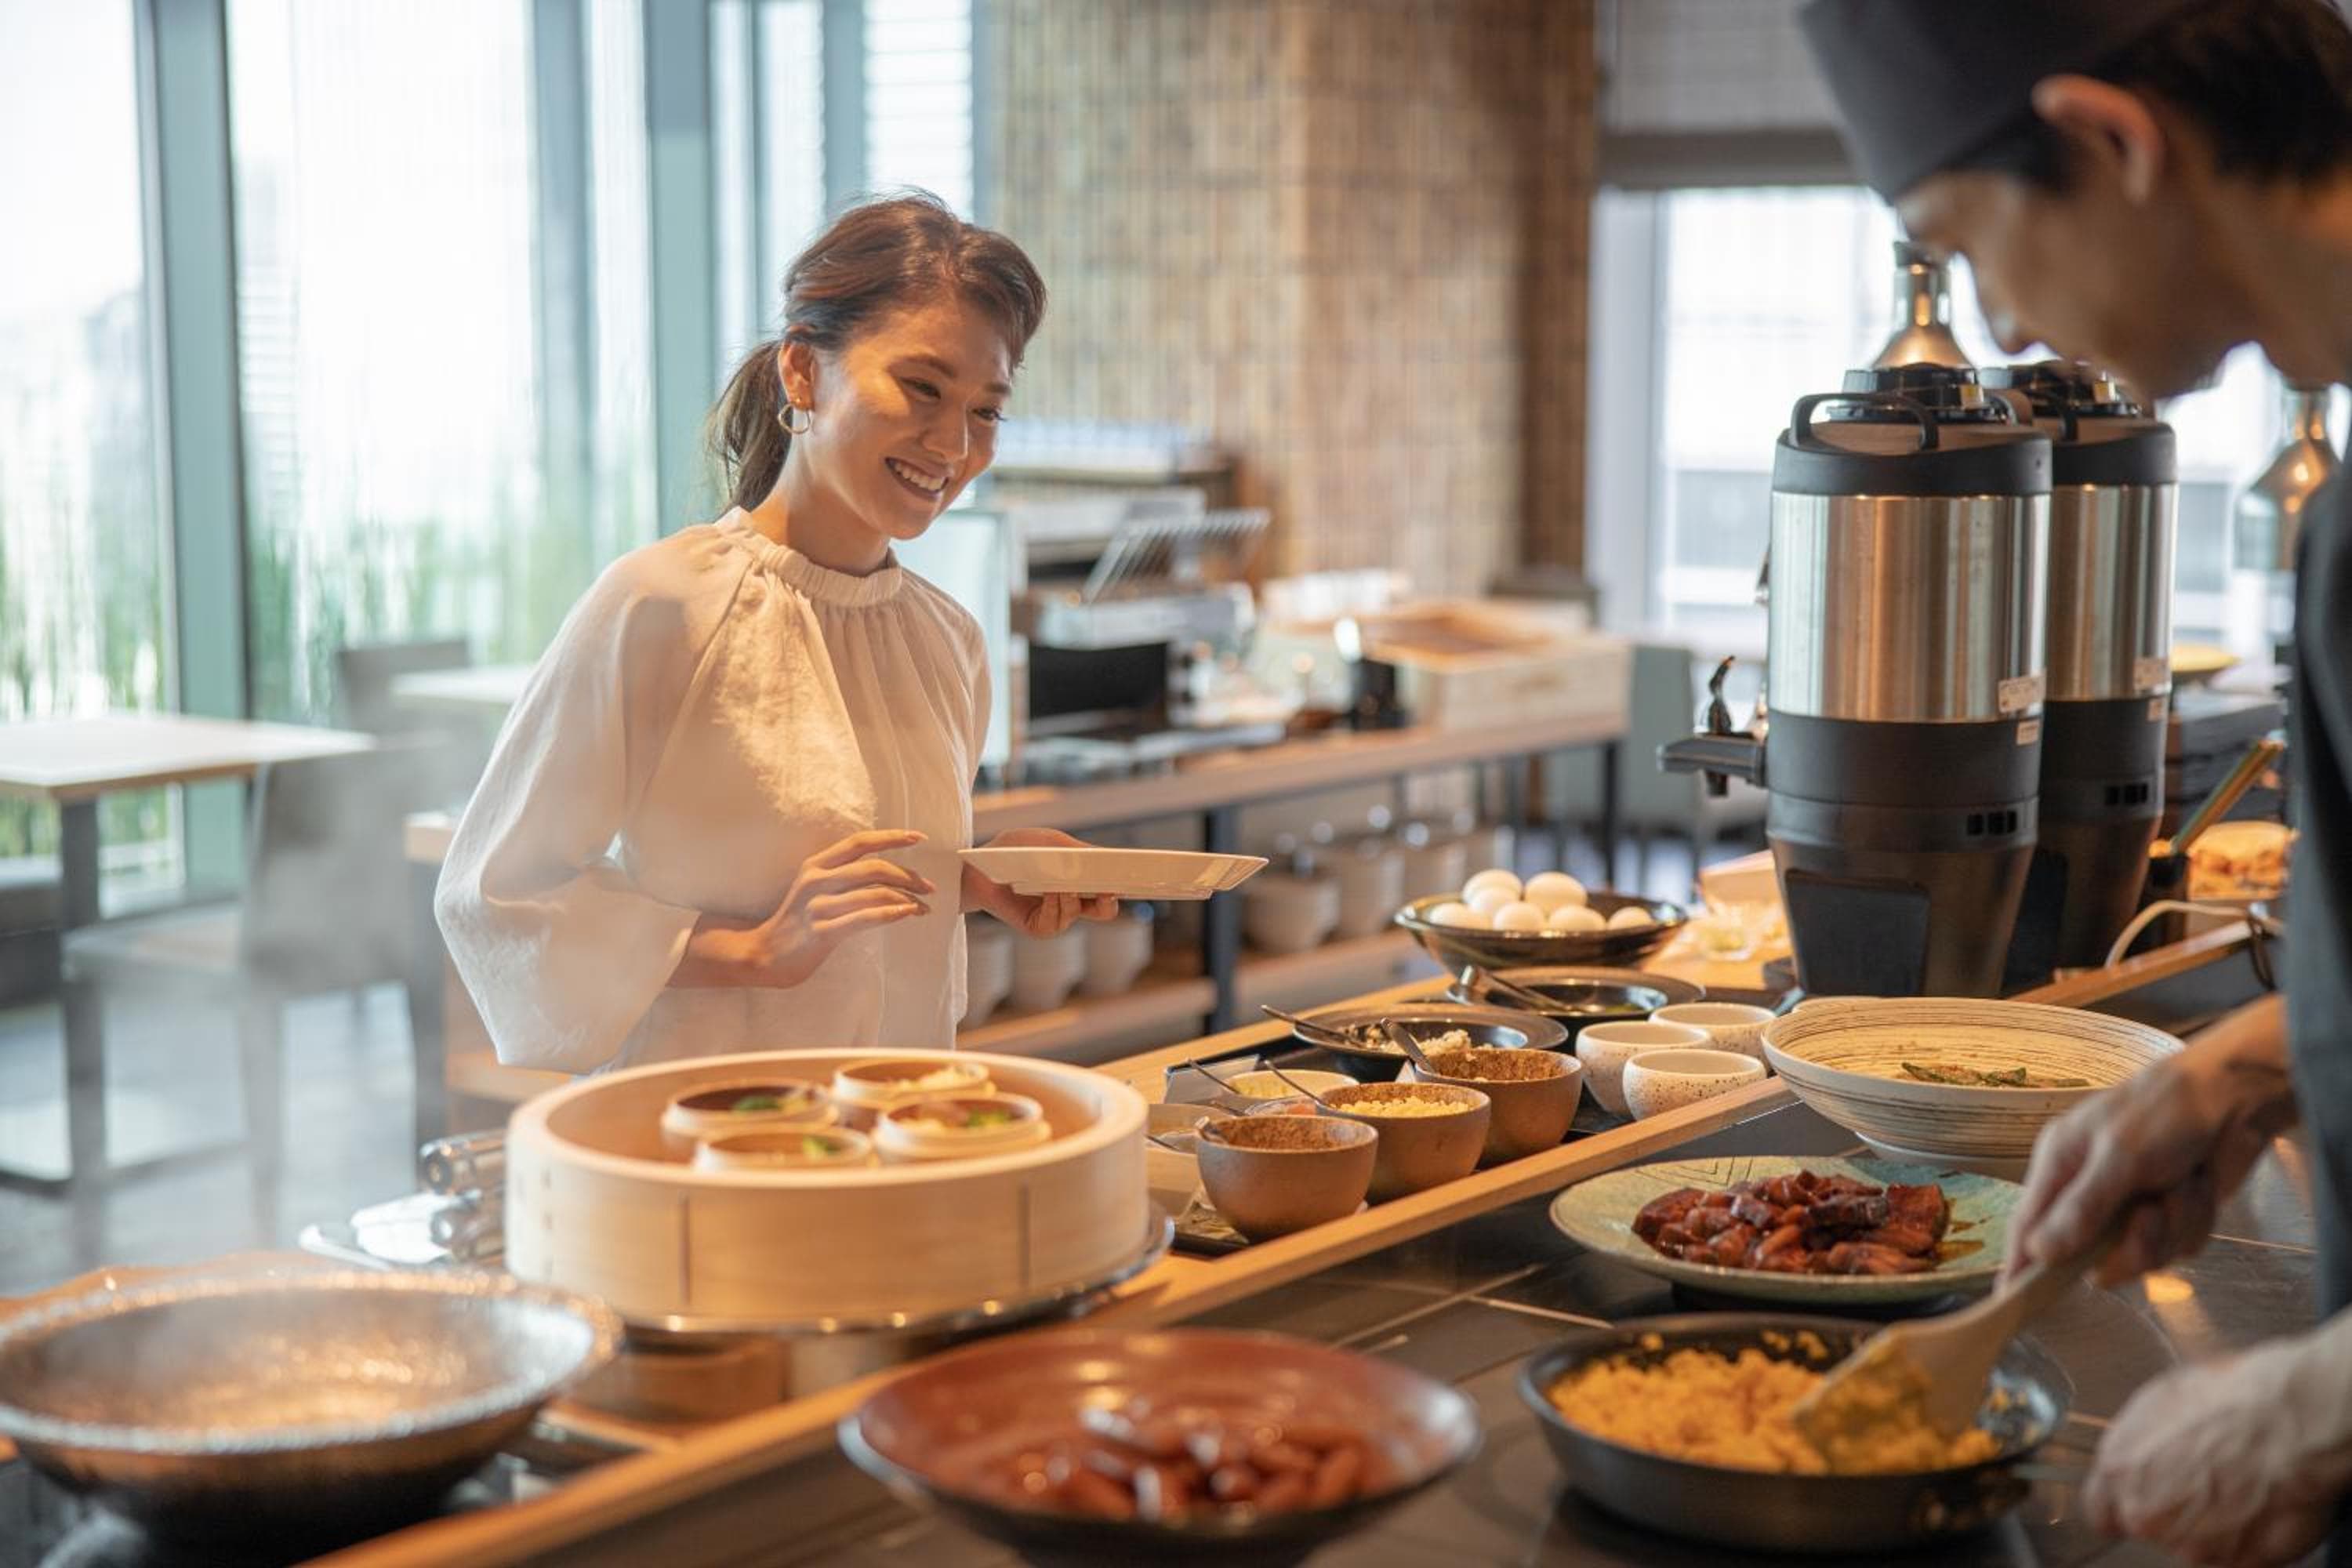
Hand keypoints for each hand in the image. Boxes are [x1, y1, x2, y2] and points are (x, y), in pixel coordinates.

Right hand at [676, 830, 934, 987]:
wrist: (764, 955)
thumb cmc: (797, 923)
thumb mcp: (815, 889)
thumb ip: (842, 877)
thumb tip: (888, 874)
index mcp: (815, 865)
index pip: (859, 842)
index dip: (891, 837)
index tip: (919, 838)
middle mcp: (816, 880)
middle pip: (873, 867)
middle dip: (908, 875)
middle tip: (929, 886)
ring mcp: (818, 906)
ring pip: (875, 893)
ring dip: (907, 898)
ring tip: (924, 907)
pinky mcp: (823, 931)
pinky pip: (866, 918)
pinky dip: (892, 913)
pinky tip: (908, 913)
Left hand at [963, 828, 1118, 937]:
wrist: (976, 866)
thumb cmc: (1014, 850)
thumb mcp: (1050, 842)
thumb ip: (1077, 850)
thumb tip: (1107, 857)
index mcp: (1081, 881)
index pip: (1112, 886)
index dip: (1128, 883)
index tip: (1143, 875)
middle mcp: (1073, 903)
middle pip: (1106, 910)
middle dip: (1111, 899)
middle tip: (1111, 887)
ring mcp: (1056, 917)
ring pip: (1080, 913)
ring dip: (1075, 896)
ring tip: (1069, 881)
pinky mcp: (1038, 927)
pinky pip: (1056, 921)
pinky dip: (1056, 904)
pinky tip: (1051, 890)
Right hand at [2006, 995, 2294, 1285]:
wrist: (2235, 1098)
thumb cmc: (2164, 1113)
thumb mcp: (2119, 1157)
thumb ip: (2080, 1208)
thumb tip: (2037, 1252)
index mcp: (2061, 1164)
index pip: (2029, 1224)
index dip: (2020, 1262)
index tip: (2009, 1300)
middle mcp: (2091, 1189)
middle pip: (2094, 1255)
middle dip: (2133, 1243)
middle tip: (2150, 1218)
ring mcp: (2133, 1205)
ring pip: (2143, 1255)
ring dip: (2172, 1225)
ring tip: (2182, 1186)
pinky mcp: (2171, 1214)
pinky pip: (2177, 1246)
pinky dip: (2194, 1219)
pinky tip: (2198, 1185)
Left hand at [2085, 1320, 2351, 1564]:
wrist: (2288, 1420)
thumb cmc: (2229, 1399)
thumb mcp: (2159, 1402)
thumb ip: (2137, 1443)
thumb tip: (2140, 1454)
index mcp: (2118, 1470)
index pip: (2100, 1511)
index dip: (2123, 1504)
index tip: (2140, 1499)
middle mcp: (2145, 1514)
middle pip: (2148, 1526)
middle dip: (2169, 1510)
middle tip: (2204, 1482)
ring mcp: (2191, 1544)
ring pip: (2193, 1544)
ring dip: (2210, 1527)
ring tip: (2239, 1489)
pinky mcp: (2235, 1562)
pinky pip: (2234, 1558)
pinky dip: (2246, 1541)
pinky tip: (2259, 1507)